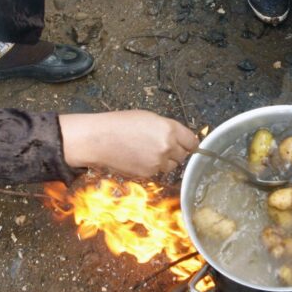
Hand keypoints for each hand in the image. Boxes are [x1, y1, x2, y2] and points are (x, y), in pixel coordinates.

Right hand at [59, 111, 197, 177]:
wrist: (99, 139)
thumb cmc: (120, 123)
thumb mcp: (149, 118)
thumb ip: (168, 128)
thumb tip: (179, 138)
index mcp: (170, 130)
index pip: (192, 141)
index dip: (190, 143)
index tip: (189, 144)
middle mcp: (167, 147)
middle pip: (183, 155)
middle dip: (176, 152)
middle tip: (163, 146)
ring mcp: (158, 163)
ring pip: (171, 166)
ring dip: (166, 161)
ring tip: (148, 152)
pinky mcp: (148, 174)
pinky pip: (157, 172)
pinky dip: (153, 167)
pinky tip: (139, 158)